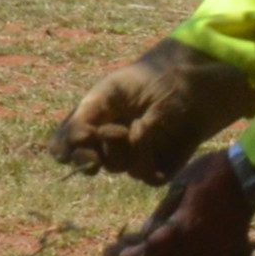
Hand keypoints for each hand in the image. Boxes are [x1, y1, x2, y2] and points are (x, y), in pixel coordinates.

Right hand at [50, 37, 254, 181]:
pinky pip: (146, 175)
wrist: (190, 79)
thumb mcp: (109, 91)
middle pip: (87, 164)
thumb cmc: (147, 81)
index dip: (65, 151)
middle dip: (94, 150)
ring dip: (125, 147)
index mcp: (91, 126)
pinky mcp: (161, 166)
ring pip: (117, 168)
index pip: (64, 149)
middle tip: (110, 131)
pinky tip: (153, 134)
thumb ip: (82, 118)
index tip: (76, 143)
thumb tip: (65, 151)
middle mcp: (109, 146)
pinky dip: (147, 157)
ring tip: (140, 123)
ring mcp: (135, 157)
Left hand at [115, 145, 254, 255]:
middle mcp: (198, 244)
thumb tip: (145, 232)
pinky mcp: (227, 248)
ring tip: (158, 254)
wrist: (249, 174)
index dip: (134, 255)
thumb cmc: (210, 173)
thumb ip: (162, 213)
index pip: (151, 249)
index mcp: (183, 227)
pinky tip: (184, 250)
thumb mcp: (179, 186)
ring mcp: (215, 249)